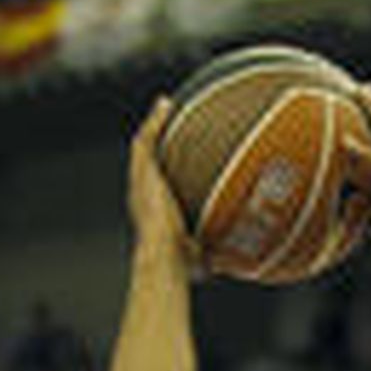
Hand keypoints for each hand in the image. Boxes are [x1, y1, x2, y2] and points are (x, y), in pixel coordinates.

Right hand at [128, 99, 197, 270]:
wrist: (163, 256)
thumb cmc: (180, 266)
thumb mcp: (200, 259)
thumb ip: (211, 255)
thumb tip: (232, 266)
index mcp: (153, 212)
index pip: (157, 188)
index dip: (164, 175)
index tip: (179, 162)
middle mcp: (142, 194)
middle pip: (148, 162)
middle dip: (156, 143)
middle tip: (170, 124)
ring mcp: (139, 181)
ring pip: (144, 146)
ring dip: (154, 124)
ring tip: (166, 106)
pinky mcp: (141, 171)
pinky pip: (147, 138)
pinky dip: (155, 121)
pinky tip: (167, 104)